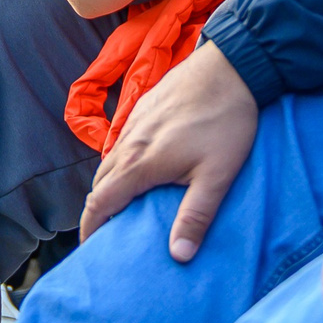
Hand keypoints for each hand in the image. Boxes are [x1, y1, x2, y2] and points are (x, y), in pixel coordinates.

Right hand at [79, 41, 257, 258]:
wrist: (232, 66)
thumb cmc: (226, 121)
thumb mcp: (217, 176)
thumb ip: (196, 216)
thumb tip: (179, 256)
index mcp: (140, 163)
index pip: (99, 203)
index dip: (90, 229)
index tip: (90, 249)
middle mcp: (129, 142)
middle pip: (100, 183)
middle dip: (98, 210)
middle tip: (109, 233)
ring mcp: (135, 121)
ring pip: (110, 160)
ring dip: (109, 185)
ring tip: (124, 206)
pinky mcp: (144, 106)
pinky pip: (122, 142)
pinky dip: (121, 162)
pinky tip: (142, 168)